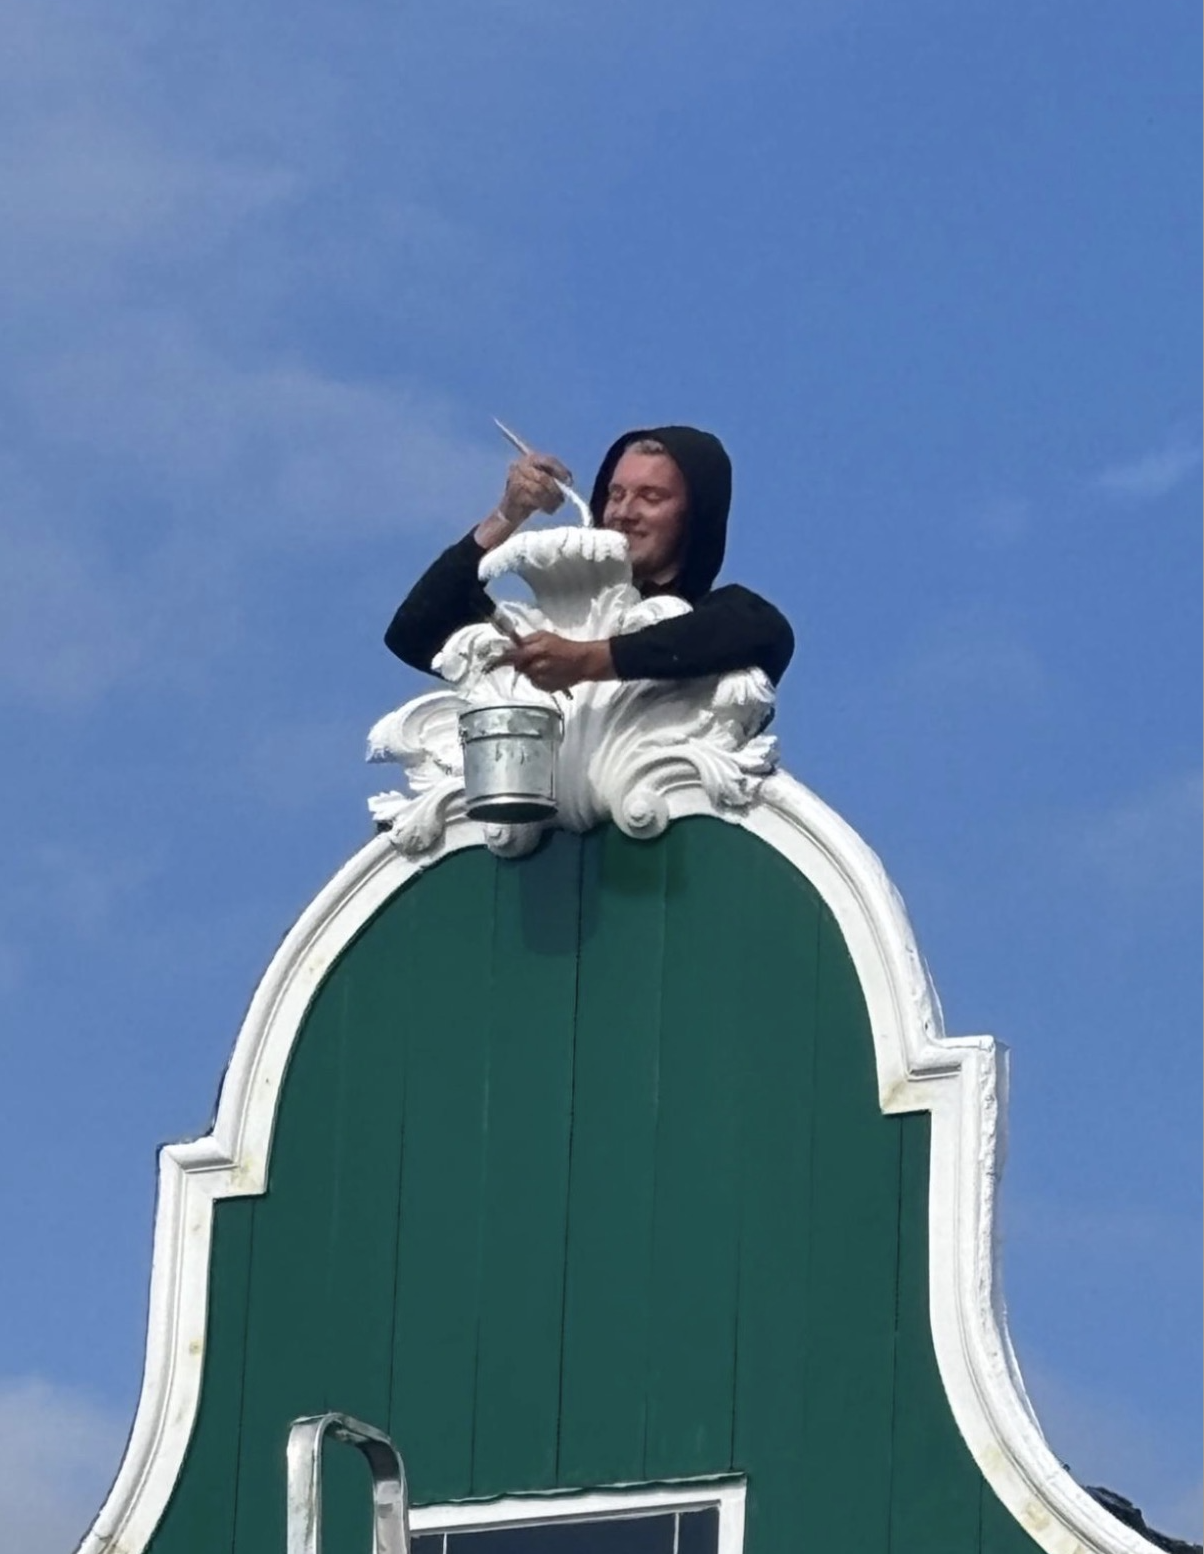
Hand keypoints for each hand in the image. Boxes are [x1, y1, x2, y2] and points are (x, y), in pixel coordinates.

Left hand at [497, 632, 613, 692]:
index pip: (512, 657)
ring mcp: (542, 679)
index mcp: (537, 651)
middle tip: (532, 657)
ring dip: (530, 670)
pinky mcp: (547, 688)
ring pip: (527, 676)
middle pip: (519, 668)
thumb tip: (510, 645)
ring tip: (545, 665)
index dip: (500, 660)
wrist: (584, 662)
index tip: (490, 663)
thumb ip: (527, 640)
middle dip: (520, 663)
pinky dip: (538, 678)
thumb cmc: (564, 646)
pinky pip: (535, 683)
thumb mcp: (545, 635)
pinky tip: (550, 673)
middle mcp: (537, 666)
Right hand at [499, 451, 572, 524]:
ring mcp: (515, 480)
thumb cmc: (531, 495)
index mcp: (529, 459)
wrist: (511, 511)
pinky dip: (545, 506)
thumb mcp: (543, 483)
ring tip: (554, 506)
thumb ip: (554, 478)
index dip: (560, 471)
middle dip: (556, 489)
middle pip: (544, 477)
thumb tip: (568, 482)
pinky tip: (547, 510)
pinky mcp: (514, 494)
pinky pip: (535, 501)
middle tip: (562, 499)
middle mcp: (519, 466)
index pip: (548, 460)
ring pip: (539, 490)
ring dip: (551, 500)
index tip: (570, 482)